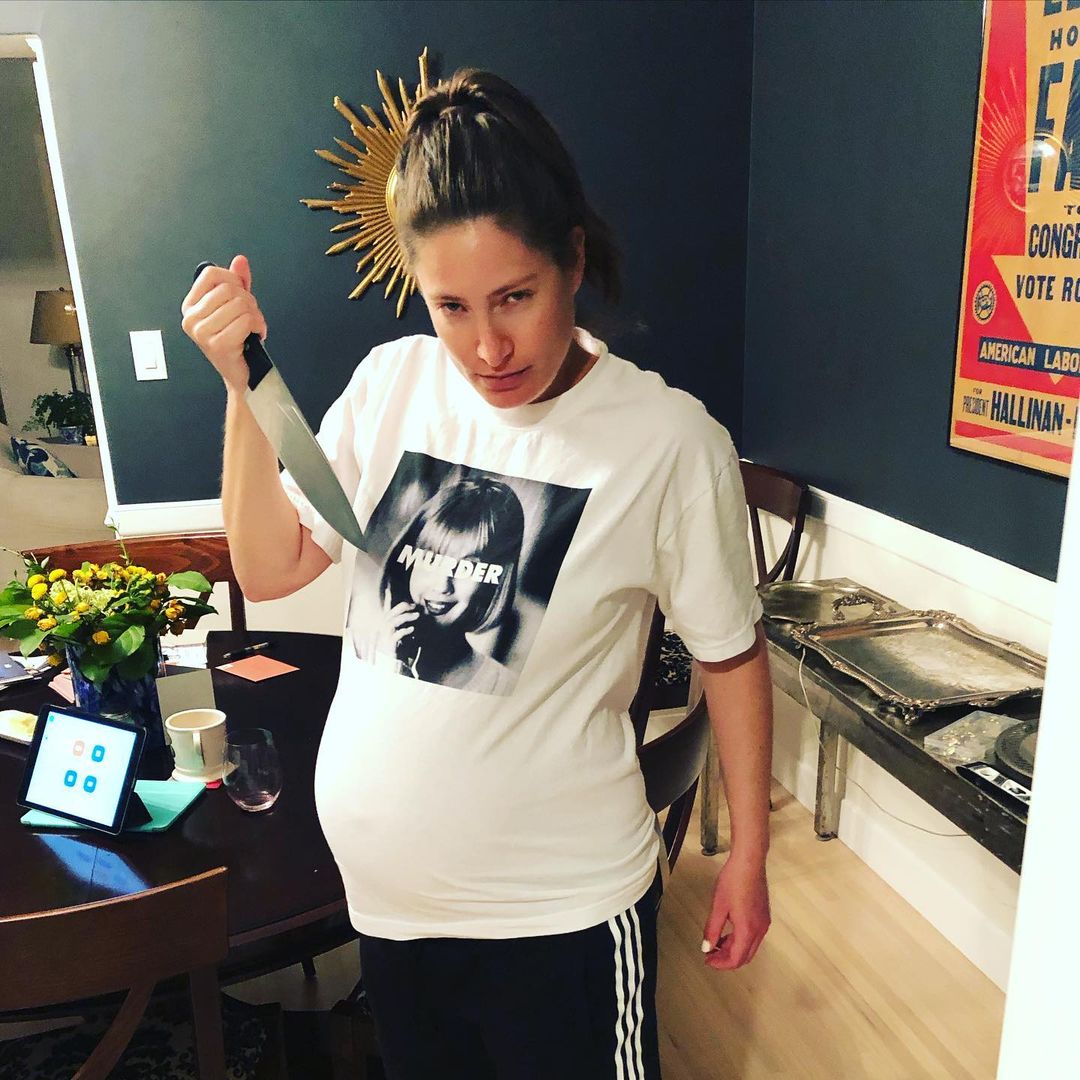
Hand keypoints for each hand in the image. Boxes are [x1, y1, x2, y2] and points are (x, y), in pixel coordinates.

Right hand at [180, 254, 267, 393]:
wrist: (244, 373)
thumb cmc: (239, 341)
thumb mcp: (236, 306)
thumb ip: (238, 282)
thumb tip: (240, 261)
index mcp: (192, 306)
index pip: (211, 274)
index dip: (233, 280)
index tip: (240, 295)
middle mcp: (192, 318)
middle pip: (229, 289)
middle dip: (248, 301)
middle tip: (249, 317)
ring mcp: (202, 332)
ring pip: (239, 304)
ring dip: (255, 316)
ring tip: (251, 327)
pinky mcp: (217, 344)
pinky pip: (245, 321)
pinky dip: (257, 326)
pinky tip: (254, 335)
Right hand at [374, 592, 419, 663]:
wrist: (392, 665)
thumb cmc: (398, 649)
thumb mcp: (402, 635)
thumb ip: (405, 625)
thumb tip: (416, 614)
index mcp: (386, 624)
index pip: (387, 608)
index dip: (387, 597)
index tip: (388, 586)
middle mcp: (384, 629)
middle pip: (392, 612)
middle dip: (403, 607)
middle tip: (414, 606)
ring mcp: (385, 636)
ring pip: (394, 621)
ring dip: (406, 617)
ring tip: (417, 616)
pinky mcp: (389, 645)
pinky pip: (396, 635)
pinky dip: (405, 631)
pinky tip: (412, 629)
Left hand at [701, 853, 769, 970]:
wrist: (749, 862)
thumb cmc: (733, 881)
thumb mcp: (718, 907)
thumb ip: (712, 930)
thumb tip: (707, 947)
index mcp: (748, 929)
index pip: (736, 959)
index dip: (721, 964)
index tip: (708, 961)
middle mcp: (760, 929)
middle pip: (745, 956)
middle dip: (727, 959)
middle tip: (711, 955)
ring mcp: (764, 923)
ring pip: (750, 947)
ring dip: (734, 949)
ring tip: (716, 943)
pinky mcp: (764, 916)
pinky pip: (753, 936)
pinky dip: (740, 940)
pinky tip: (728, 932)